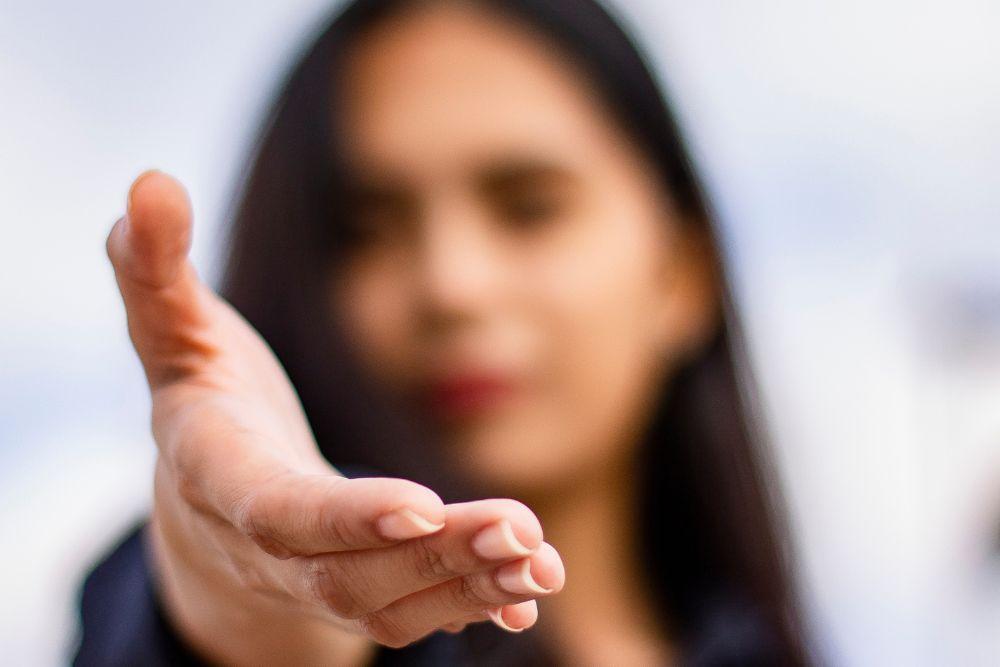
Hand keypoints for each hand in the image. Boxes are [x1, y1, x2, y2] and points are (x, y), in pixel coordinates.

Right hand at [107, 170, 564, 664]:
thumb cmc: (203, 401)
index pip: (278, 509)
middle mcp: (261, 547)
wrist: (207, 507)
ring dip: (468, 585)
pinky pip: (411, 614)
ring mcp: (308, 580)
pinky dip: (473, 604)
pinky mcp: (353, 592)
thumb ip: (156, 271)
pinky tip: (530, 589)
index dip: (343, 515)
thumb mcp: (175, 334)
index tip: (421, 505)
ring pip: (388, 602)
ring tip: (541, 560)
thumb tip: (148, 183)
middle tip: (519, 530)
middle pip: (345, 570)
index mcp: (217, 475)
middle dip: (431, 556)